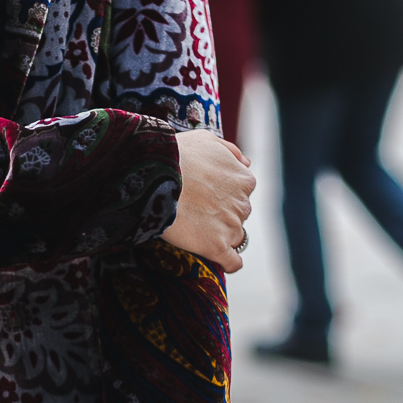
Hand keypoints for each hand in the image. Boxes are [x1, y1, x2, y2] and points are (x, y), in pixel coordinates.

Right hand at [161, 129, 255, 273]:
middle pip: (237, 216)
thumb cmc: (177, 154)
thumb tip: (246, 163)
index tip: (204, 197)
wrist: (156, 175)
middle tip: (195, 212)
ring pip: (233, 237)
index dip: (222, 196)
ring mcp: (231, 227)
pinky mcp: (217, 247)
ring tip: (194, 231)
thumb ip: (230, 151)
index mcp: (244, 180)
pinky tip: (218, 260)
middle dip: (221, 215)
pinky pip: (232, 262)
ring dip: (219, 236)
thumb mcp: (206, 140)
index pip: (241, 194)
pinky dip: (227, 262)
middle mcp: (243, 204)